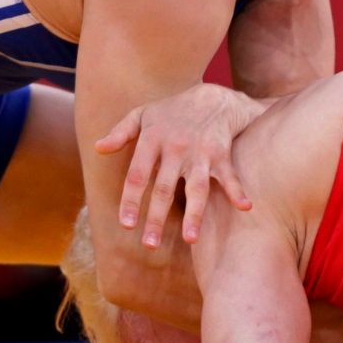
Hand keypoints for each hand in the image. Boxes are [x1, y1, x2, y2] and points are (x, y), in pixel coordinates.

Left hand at [95, 83, 260, 246]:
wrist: (213, 98)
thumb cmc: (172, 111)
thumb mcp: (143, 115)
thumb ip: (121, 132)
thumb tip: (98, 149)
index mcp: (152, 139)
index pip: (137, 175)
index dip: (131, 201)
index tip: (127, 225)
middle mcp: (176, 148)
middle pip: (164, 188)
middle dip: (157, 217)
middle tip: (149, 244)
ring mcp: (200, 152)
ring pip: (196, 188)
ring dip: (194, 214)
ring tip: (191, 240)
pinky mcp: (221, 155)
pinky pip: (229, 176)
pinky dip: (237, 190)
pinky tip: (244, 207)